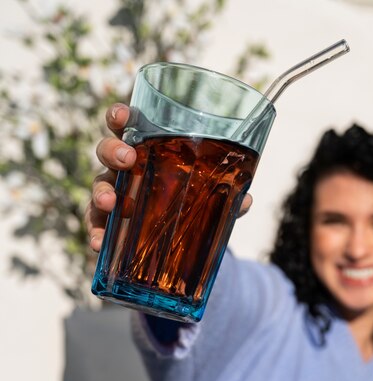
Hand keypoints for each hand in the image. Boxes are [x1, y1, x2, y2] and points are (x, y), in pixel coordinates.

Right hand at [84, 103, 251, 251]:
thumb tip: (246, 199)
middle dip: (113, 150)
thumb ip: (224, 193)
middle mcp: (126, 168)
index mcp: (148, 149)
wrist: (174, 234)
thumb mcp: (205, 191)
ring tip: (111, 202)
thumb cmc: (186, 197)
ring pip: (99, 184)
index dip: (121, 116)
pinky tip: (99, 244)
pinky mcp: (108, 221)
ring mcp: (115, 192)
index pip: (131, 126)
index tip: (124, 115)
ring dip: (102, 191)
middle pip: (108, 150)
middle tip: (128, 159)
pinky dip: (96, 233)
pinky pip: (96, 223)